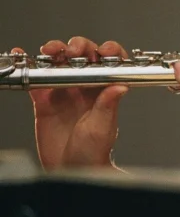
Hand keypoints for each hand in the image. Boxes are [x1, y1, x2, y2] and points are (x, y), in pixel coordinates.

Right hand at [13, 37, 129, 169]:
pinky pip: (35, 79)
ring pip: (59, 62)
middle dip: (78, 46)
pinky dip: (28, 66)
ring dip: (54, 51)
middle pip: (83, 57)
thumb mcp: (101, 128)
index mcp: (104, 90)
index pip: (110, 64)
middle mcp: (85, 87)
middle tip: (72, 50)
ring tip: (49, 51)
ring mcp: (64, 91)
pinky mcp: (44, 100)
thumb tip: (120, 86)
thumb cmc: (93, 152)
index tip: (104, 50)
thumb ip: (107, 106)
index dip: (109, 52)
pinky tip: (22, 55)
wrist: (72, 170)